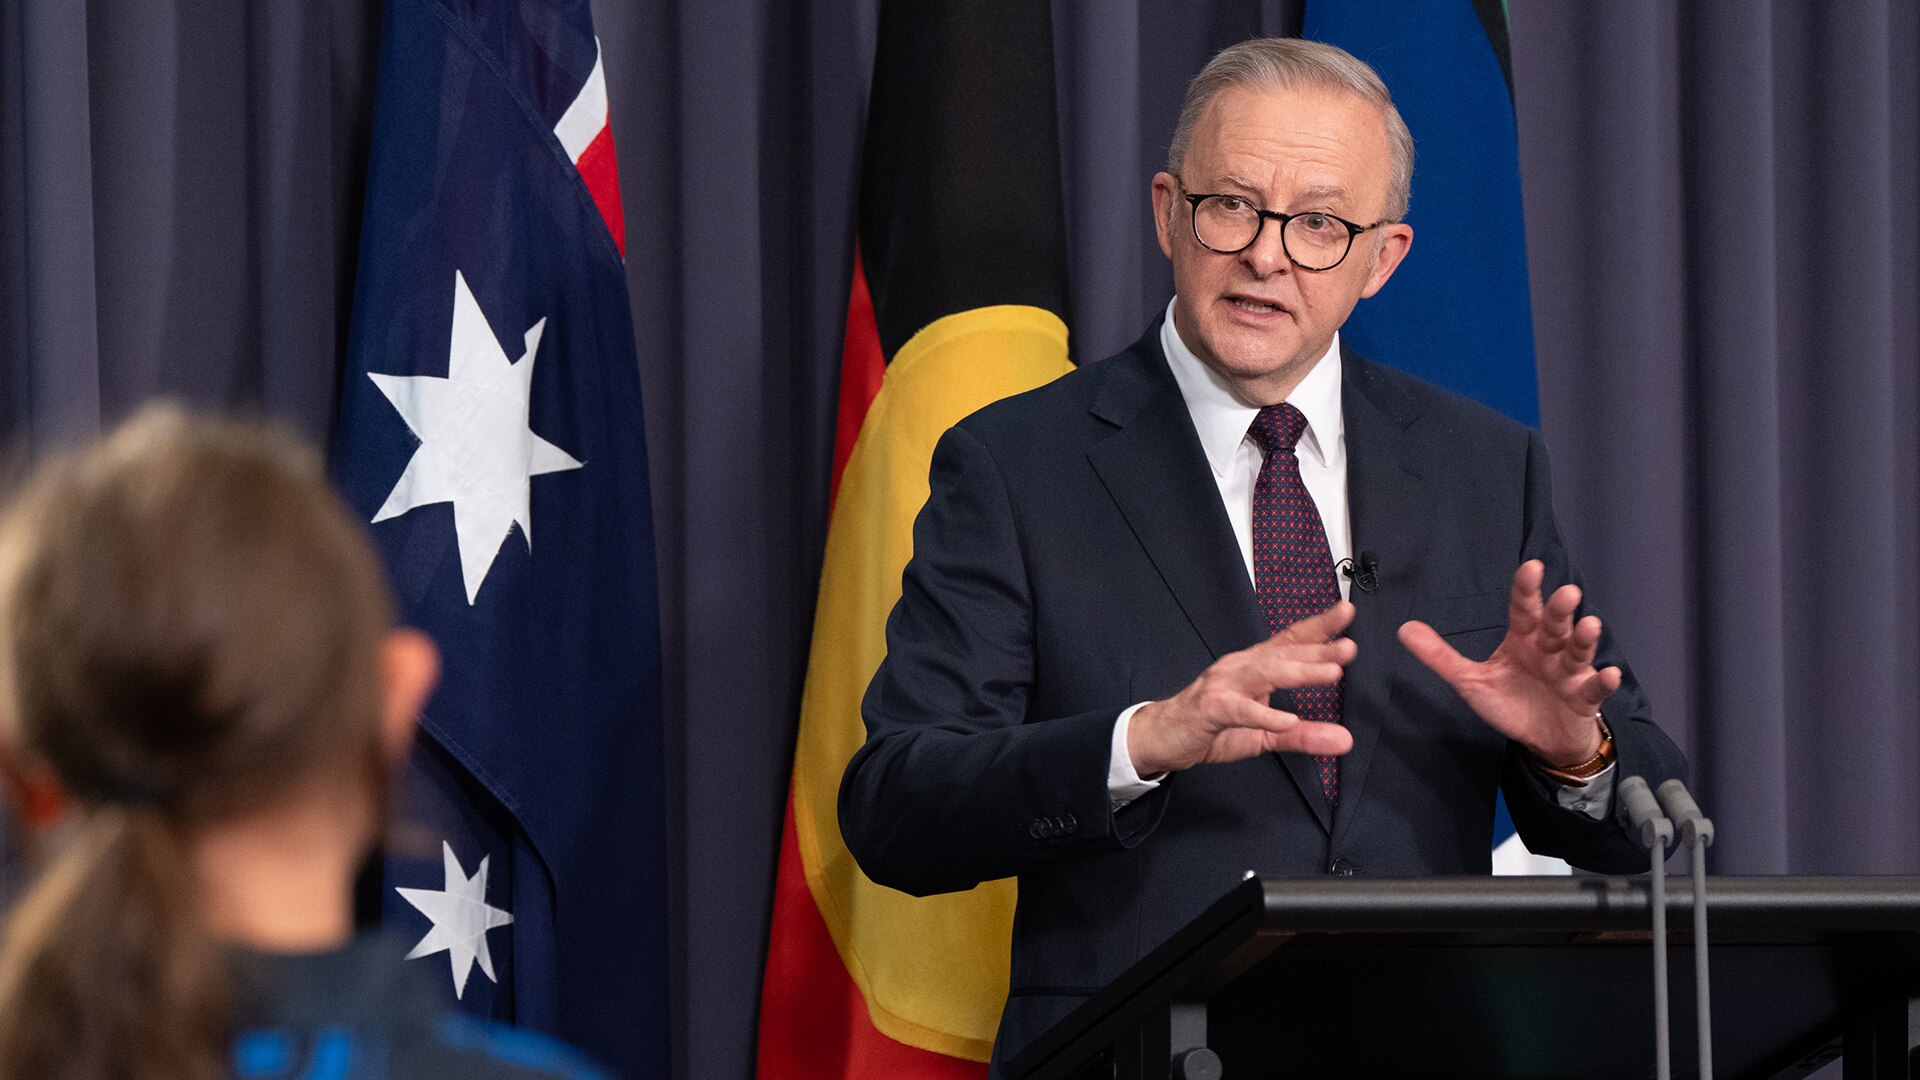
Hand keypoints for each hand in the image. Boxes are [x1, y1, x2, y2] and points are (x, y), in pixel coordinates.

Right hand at [1128, 602, 1356, 776]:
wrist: (1162, 736)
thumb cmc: (1211, 726)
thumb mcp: (1264, 734)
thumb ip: (1303, 736)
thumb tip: (1344, 740)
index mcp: (1254, 666)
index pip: (1290, 641)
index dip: (1319, 626)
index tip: (1347, 613)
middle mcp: (1240, 667)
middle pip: (1284, 654)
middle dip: (1318, 649)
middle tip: (1349, 648)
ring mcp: (1223, 685)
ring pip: (1265, 673)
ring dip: (1299, 672)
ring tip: (1331, 673)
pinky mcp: (1209, 709)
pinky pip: (1239, 710)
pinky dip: (1263, 714)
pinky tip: (1288, 720)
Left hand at [1397, 560, 1617, 765]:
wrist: (1542, 739)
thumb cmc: (1511, 703)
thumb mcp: (1471, 681)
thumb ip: (1441, 656)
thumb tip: (1404, 629)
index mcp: (1523, 639)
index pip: (1524, 609)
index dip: (1527, 589)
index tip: (1531, 566)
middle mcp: (1549, 649)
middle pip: (1555, 624)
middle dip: (1560, 609)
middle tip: (1566, 592)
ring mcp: (1569, 672)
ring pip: (1578, 650)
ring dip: (1585, 638)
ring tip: (1589, 625)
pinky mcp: (1584, 697)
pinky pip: (1595, 687)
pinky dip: (1603, 681)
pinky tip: (1608, 674)